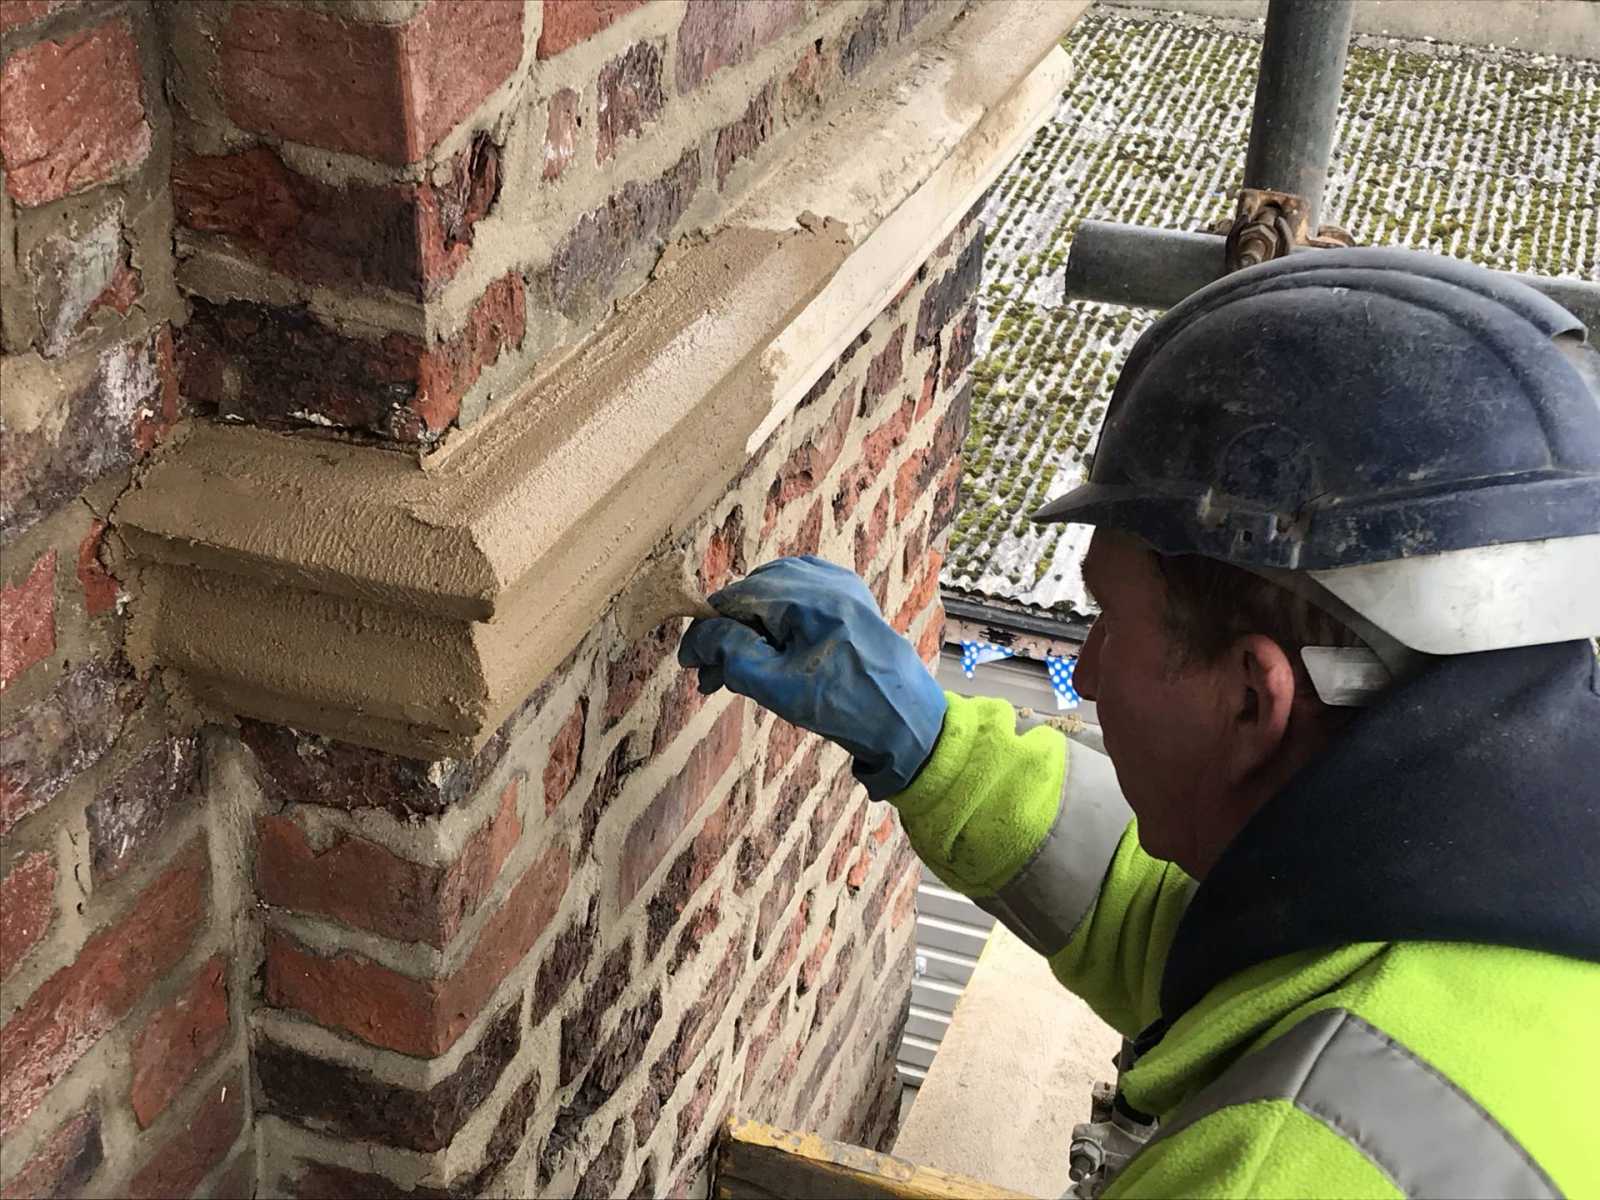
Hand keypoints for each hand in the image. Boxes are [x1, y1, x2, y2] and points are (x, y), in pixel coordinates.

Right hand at [678, 557, 946, 799]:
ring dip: (750, 626)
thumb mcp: (776, 688)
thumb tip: (698, 636)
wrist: (905, 721)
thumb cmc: (843, 707)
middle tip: (711, 677)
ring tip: (741, 668)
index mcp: (808, 597)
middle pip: (752, 593)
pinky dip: (778, 616)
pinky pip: (799, 593)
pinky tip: (772, 646)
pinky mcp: (850, 596)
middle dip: (728, 633)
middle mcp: (825, 579)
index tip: (690, 664)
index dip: (706, 631)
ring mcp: (840, 584)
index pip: (734, 599)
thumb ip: (731, 654)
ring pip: (773, 592)